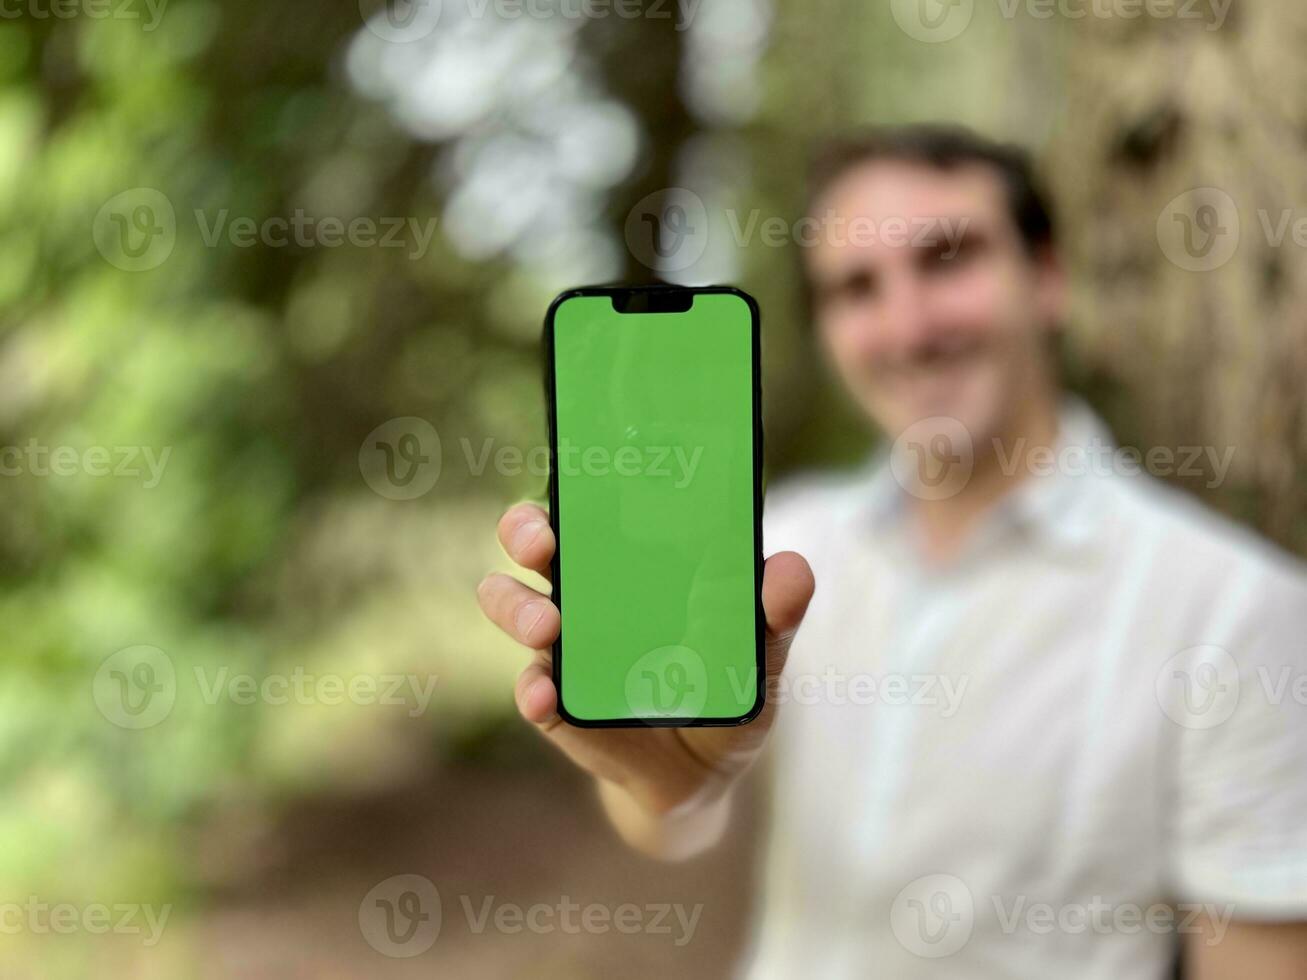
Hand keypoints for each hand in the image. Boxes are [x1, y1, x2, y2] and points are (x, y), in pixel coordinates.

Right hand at [477, 502, 814, 817]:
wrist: (706, 771)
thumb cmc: (727, 686)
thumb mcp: (761, 651)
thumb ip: (776, 611)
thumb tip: (790, 568)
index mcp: (632, 559)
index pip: (592, 504)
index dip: (575, 482)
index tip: (579, 474)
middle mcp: (584, 590)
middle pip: (530, 538)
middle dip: (527, 531)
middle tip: (545, 544)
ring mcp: (562, 644)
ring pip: (510, 603)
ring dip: (519, 607)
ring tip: (548, 628)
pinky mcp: (555, 700)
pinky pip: (529, 687)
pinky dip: (532, 690)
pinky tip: (546, 696)